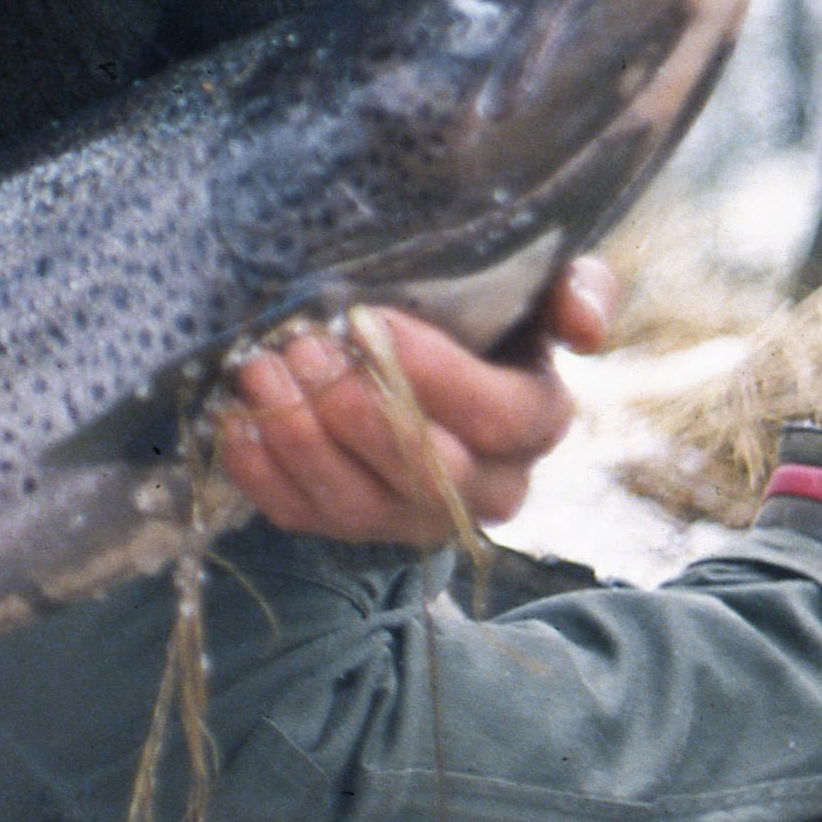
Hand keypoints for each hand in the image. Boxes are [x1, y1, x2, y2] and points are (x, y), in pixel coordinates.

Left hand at [213, 256, 618, 547]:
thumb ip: (576, 291)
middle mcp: (483, 490)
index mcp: (535, 424)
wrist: (420, 371)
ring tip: (262, 369)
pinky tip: (237, 418)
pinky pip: (300, 516)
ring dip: (299, 436)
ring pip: (356, 503)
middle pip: (423, 469)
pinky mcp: (347, 529)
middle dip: (356, 406)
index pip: (497, 417)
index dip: (434, 373)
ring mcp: (411, 519)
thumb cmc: (478, 323)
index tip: (371, 319)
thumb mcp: (533, 295)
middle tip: (305, 344)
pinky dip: (260, 471)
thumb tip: (585, 328)